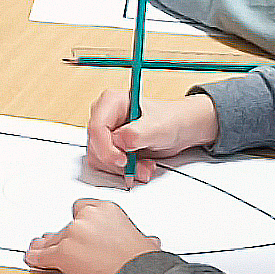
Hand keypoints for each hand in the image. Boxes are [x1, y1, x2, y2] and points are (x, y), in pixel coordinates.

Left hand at [27, 198, 161, 273]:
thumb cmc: (142, 262)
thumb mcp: (146, 243)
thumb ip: (142, 238)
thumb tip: (149, 242)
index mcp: (107, 209)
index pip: (83, 209)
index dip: (81, 223)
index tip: (82, 232)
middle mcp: (87, 218)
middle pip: (66, 225)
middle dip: (66, 236)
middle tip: (67, 246)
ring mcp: (72, 234)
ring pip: (52, 240)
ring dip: (48, 246)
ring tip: (42, 250)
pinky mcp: (63, 253)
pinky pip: (43, 256)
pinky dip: (38, 259)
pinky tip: (34, 260)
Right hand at [84, 86, 218, 180]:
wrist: (178, 129)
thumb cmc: (170, 120)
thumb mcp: (158, 126)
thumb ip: (136, 133)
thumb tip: (118, 141)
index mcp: (111, 101)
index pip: (96, 128)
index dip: (106, 148)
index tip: (123, 160)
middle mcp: (104, 116)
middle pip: (96, 146)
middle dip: (118, 162)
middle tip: (140, 166)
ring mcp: (105, 133)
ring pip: (100, 159)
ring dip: (123, 169)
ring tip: (145, 166)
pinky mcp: (108, 147)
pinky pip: (106, 166)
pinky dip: (123, 171)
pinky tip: (140, 166)